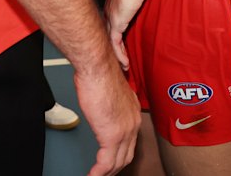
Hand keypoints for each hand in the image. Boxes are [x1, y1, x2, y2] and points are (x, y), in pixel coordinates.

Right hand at [74, 59, 140, 175]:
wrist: (98, 66)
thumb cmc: (100, 71)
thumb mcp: (109, 89)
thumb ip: (109, 103)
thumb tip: (101, 107)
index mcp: (133, 110)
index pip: (131, 139)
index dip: (122, 151)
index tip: (113, 158)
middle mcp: (133, 121)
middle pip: (127, 153)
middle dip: (116, 166)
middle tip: (106, 172)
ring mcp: (125, 130)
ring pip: (118, 161)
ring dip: (108, 172)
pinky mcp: (112, 135)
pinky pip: (106, 163)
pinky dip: (99, 173)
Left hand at [104, 0, 155, 69]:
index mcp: (115, 1)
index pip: (112, 21)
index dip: (115, 33)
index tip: (121, 43)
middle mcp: (110, 9)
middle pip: (107, 33)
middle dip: (112, 47)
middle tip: (117, 60)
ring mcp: (111, 16)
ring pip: (108, 40)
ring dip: (115, 54)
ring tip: (121, 67)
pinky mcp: (115, 21)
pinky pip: (115, 43)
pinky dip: (119, 55)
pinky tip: (125, 64)